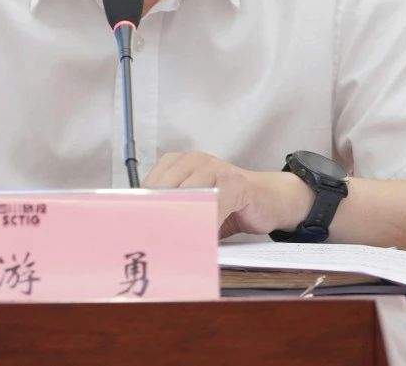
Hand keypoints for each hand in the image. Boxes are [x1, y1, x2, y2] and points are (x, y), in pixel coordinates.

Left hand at [142, 151, 311, 238]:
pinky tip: (202, 238)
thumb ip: (175, 216)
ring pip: (188, 196)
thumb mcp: (197, 209)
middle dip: (160, 218)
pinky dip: (207, 223)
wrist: (270, 200)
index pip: (150, 186)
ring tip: (174, 245)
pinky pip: (214, 203)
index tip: (135, 234)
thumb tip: (147, 240)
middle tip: (153, 245)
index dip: (143, 211)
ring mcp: (214, 167)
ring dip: (181, 222)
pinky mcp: (234, 181)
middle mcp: (193, 160)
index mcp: (177, 163)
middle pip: (166, 190)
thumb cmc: (229, 207)